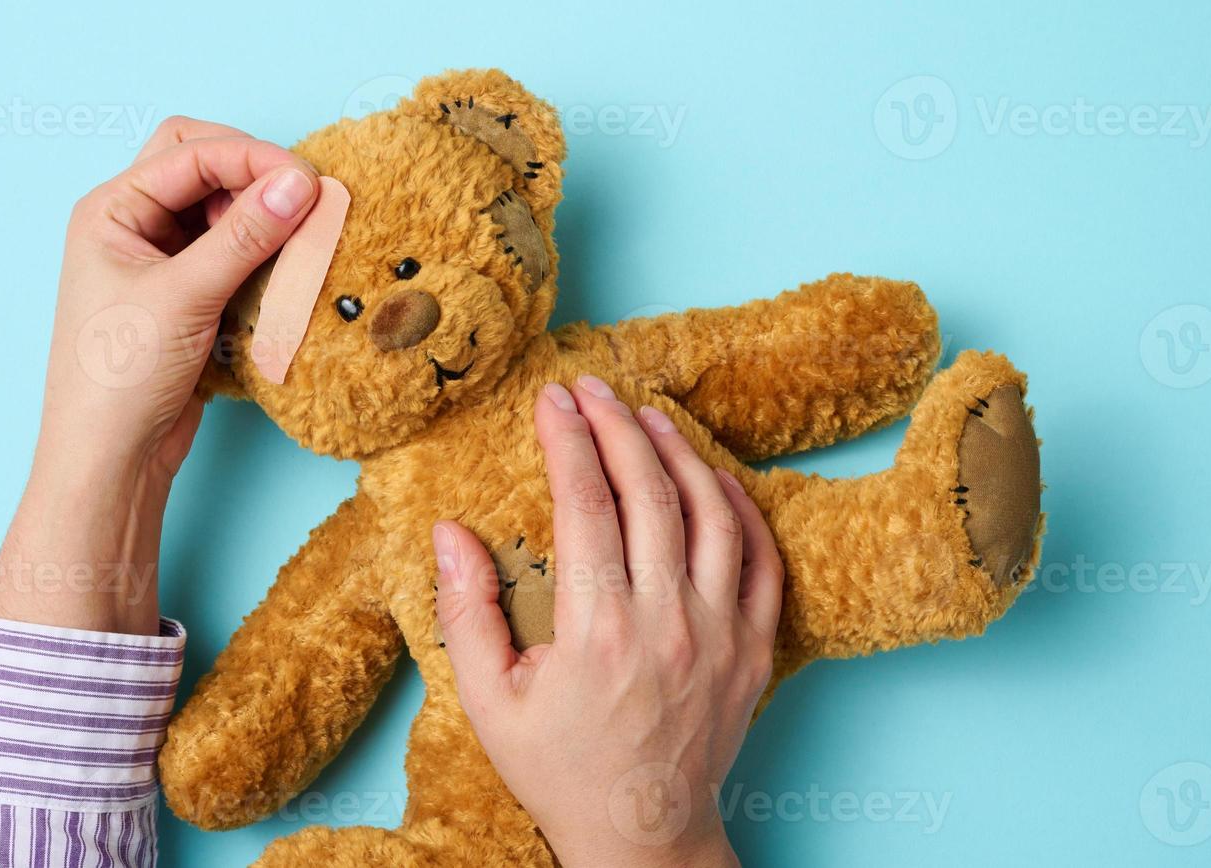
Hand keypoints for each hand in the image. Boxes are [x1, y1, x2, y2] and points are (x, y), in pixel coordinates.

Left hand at [0, 118, 318, 634]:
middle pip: (204, 165)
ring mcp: (162, 260)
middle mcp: (134, 226)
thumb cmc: (119, 377)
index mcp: (112, 210)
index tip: (308, 180)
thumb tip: (299, 182)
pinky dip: (265, 252)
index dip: (251, 157)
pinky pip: (235, 252)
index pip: (190, 152)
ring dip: (264, 215)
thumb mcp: (185, 296)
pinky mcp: (190, 295)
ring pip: (224, 209)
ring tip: (303, 235)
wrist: (110, 459)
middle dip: (254, 173)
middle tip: (304, 196)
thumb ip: (245, 235)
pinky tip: (290, 267)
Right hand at [434, 376, 784, 867]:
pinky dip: (742, 508)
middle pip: (649, 492)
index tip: (550, 400)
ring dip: (679, 453)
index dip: (566, 440)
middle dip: (616, 425)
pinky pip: (762, 560)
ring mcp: (721, 634)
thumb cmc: (560, 768)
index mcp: (597, 631)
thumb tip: (449, 530)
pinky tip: (714, 477)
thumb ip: (466, 611)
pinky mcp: (755, 649)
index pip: (584, 503)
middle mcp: (668, 623)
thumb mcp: (488, 701)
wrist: (642, 837)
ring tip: (649, 413)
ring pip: (712, 514)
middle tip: (591, 387)